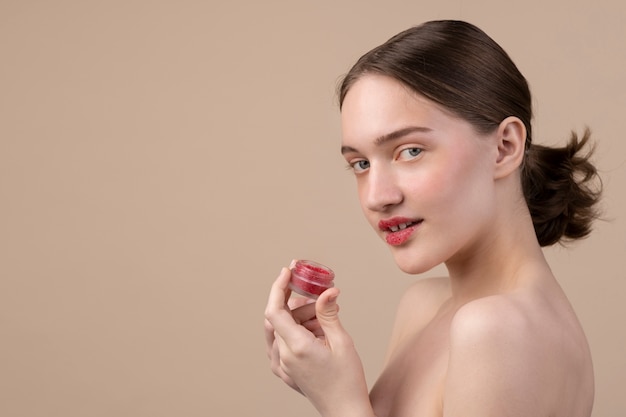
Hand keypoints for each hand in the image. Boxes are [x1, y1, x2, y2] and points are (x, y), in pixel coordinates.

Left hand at [264, 265, 373, 416]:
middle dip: (297, 303)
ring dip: (298, 318)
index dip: (278, 287)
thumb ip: (328, 313)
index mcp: (297, 347)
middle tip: (318, 297)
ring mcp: (281, 366)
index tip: (288, 271)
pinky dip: (293, 331)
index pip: (275, 310)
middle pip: (280, 317)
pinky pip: (280, 344)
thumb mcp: (342, 341)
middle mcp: (284, 357)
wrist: (345, 411)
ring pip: (280, 330)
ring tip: (323, 320)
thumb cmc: (347, 380)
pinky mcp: (284, 372)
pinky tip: (313, 331)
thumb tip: (327, 290)